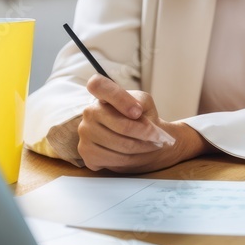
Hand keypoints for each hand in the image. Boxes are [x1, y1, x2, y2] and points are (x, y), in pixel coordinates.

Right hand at [77, 75, 211, 172]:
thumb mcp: (144, 102)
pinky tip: (139, 154)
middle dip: (146, 134)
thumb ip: (140, 102)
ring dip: (143, 147)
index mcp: (101, 92)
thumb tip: (136, 112)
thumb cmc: (140, 116)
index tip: (138, 112)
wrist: (137, 137)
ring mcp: (85, 133)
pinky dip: (132, 159)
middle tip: (160, 137)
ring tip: (155, 145)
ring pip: (120, 145)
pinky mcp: (87, 153)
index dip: (120, 99)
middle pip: (122, 126)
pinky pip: (114, 159)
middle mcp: (89, 111)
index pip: (98, 85)